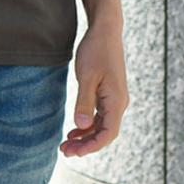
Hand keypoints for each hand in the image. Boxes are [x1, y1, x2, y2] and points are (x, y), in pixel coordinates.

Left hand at [60, 18, 128, 156]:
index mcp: (116, 101)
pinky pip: (100, 115)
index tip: (74, 153)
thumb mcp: (86, 76)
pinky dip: (88, 125)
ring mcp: (114, 98)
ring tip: (66, 144)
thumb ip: (84, 102)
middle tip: (64, 151)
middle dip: (86, 145)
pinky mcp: (108, 93)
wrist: (105, 30)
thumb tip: (82, 126)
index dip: (92, 146)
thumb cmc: (96, 50)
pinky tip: (74, 129)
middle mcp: (119, 102)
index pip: (108, 134)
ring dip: (86, 136)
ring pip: (102, 126)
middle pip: (105, 133)